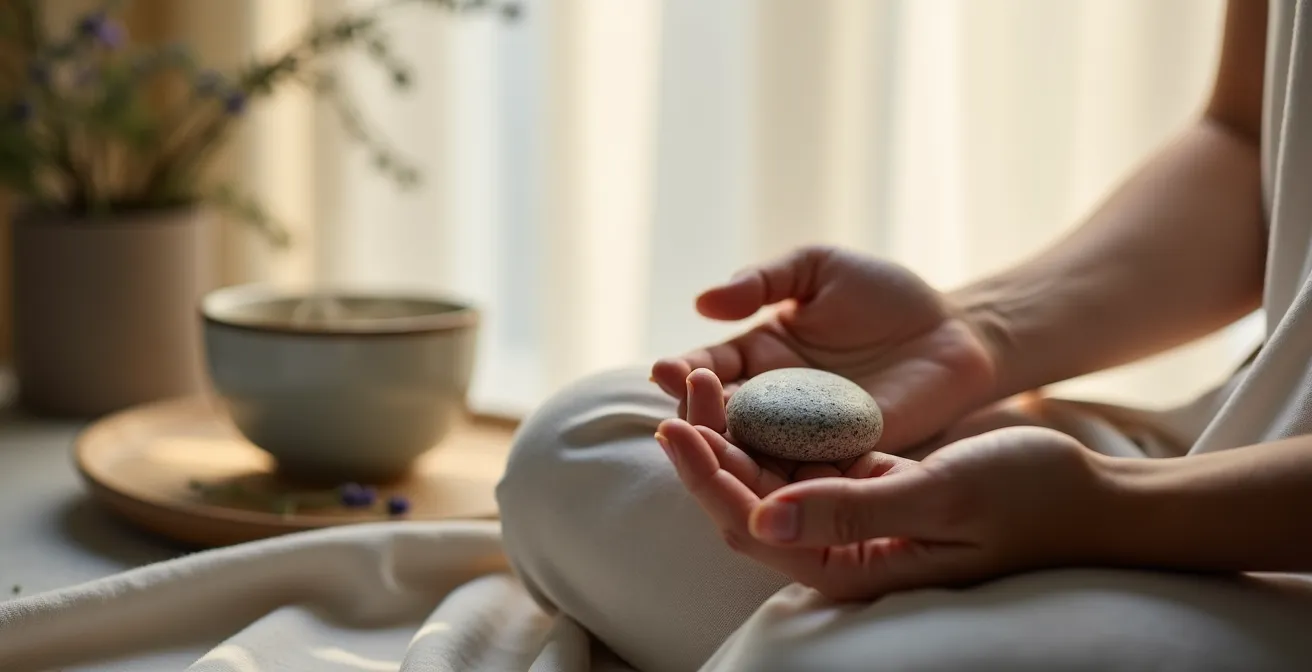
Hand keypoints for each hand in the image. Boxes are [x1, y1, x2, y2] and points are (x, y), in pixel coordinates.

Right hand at [651, 246, 996, 453]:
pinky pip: (806, 472)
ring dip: (730, 454)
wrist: (958, 330)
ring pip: (755, 453)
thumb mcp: (818, 268)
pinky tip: (761, 479)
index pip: (710, 368)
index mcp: (759, 355)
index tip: (665, 371)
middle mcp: (775, 401)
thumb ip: (764, 280)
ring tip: (707, 450)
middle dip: (698, 416)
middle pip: (722, 418)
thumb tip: (702, 301)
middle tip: (683, 412)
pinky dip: (781, 478)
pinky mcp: (846, 458)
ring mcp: (808, 435)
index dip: (685, 371)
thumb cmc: (886, 293)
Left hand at [656, 370, 1112, 601]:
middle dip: (708, 447)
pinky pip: (801, 459)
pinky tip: (752, 386)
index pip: (750, 527)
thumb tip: (760, 520)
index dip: (706, 475)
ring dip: (733, 432)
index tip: (676, 424)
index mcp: (852, 566)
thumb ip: (853, 511)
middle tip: (680, 385)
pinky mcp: (867, 487)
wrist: (1086, 492)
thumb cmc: (1027, 497)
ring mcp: (852, 519)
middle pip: (746, 502)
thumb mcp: (941, 497)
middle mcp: (842, 549)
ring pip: (768, 478)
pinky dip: (773, 425)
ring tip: (702, 379)